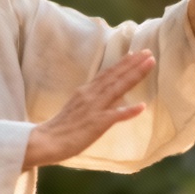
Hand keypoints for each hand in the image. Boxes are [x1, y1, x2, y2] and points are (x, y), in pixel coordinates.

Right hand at [23, 50, 155, 169]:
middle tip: (148, 52)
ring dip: (134, 75)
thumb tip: (111, 100)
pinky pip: (114, 116)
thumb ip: (92, 102)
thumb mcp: (77, 108)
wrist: (45, 141)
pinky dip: (128, 111)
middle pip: (114, 76)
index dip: (122, 64)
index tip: (135, 54)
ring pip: (117, 88)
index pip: (106, 74)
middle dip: (133, 63)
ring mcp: (94, 108)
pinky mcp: (96, 123)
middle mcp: (90, 96)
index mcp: (85, 92)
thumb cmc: (60, 128)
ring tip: (149, 64)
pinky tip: (142, 106)